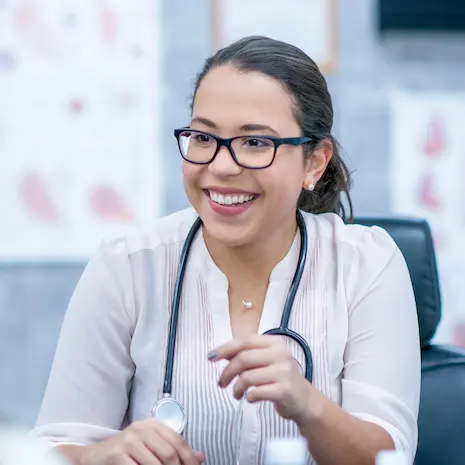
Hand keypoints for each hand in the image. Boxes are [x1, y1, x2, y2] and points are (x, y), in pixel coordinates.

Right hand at [79, 418, 204, 464]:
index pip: (179, 441)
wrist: (94, 456)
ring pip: (156, 464)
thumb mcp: (151, 446)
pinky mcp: (117, 453)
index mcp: (153, 424)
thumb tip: (200, 457)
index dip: (189, 459)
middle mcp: (142, 428)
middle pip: (169, 453)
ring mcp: (129, 440)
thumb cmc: (126, 452)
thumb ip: (174, 449)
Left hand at [209, 335, 315, 425]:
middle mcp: (281, 353)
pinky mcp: (284, 390)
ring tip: (236, 393)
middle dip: (227, 371)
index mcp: (274, 342)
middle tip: (221, 383)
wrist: (304, 400)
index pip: (244, 341)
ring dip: (236, 388)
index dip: (225, 348)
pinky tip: (250, 398)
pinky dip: (248, 397)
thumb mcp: (266, 361)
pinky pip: (256, 392)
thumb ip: (247, 354)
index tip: (211, 357)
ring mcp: (284, 371)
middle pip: (243, 358)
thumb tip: (220, 353)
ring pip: (247, 377)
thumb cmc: (280, 378)